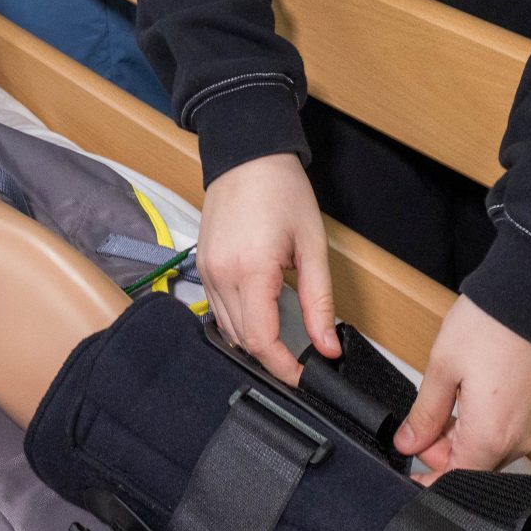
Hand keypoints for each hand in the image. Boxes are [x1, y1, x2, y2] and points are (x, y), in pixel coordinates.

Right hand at [197, 153, 336, 383]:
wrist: (247, 155)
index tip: (304, 376)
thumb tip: (327, 346)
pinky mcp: (202, 265)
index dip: (283, 367)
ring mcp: (207, 271)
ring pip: (227, 329)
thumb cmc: (282, 191)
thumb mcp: (312, 246)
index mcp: (251, 270)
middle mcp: (221, 275)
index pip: (261, 340)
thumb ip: (320, 301)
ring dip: (254, 340)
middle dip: (272, 357)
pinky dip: (240, 320)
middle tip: (302, 357)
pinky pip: (217, 308)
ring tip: (285, 335)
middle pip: (242, 341)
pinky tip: (262, 311)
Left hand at [394, 294, 530, 479]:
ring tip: (451, 397)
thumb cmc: (492, 325)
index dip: (428, 478)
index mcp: (491, 435)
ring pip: (491, 450)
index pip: (455, 480)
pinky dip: (486, 426)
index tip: (409, 467)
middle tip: (425, 419)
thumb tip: (409, 442)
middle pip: (473, 466)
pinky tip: (473, 396)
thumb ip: (424, 413)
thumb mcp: (443, 366)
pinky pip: (509, 434)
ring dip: (465, 437)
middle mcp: (519, 440)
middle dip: (444, 450)